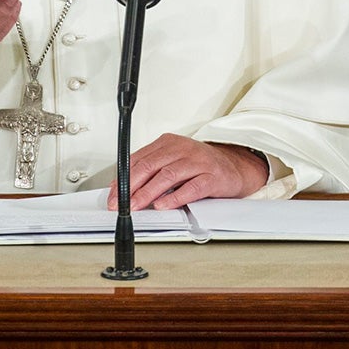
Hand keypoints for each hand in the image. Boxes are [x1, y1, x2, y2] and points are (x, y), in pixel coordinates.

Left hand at [106, 135, 267, 209]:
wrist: (235, 167)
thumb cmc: (201, 166)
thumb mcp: (173, 162)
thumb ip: (150, 172)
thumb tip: (122, 187)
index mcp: (169, 143)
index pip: (139, 159)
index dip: (123, 178)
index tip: (113, 194)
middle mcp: (182, 149)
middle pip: (151, 166)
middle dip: (131, 186)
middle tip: (120, 203)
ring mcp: (198, 161)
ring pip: (168, 176)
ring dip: (148, 192)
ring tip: (137, 205)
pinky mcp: (212, 176)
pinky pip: (191, 187)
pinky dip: (175, 197)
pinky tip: (164, 205)